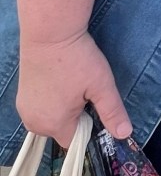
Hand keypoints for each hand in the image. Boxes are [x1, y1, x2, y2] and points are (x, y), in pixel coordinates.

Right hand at [17, 31, 131, 148]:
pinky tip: (60, 82)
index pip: (75, 141)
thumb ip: (112, 112)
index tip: (95, 109)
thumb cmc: (77, 60)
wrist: (49, 34)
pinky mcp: (21, 97)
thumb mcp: (102, 86)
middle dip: (77, 119)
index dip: (89, 129)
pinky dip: (52, 101)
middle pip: (62, 131)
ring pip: (51, 120)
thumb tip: (124, 134)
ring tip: (72, 86)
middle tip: (84, 93)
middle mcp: (34, 122)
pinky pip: (41, 109)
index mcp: (53, 124)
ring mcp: (24, 109)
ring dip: (64, 110)